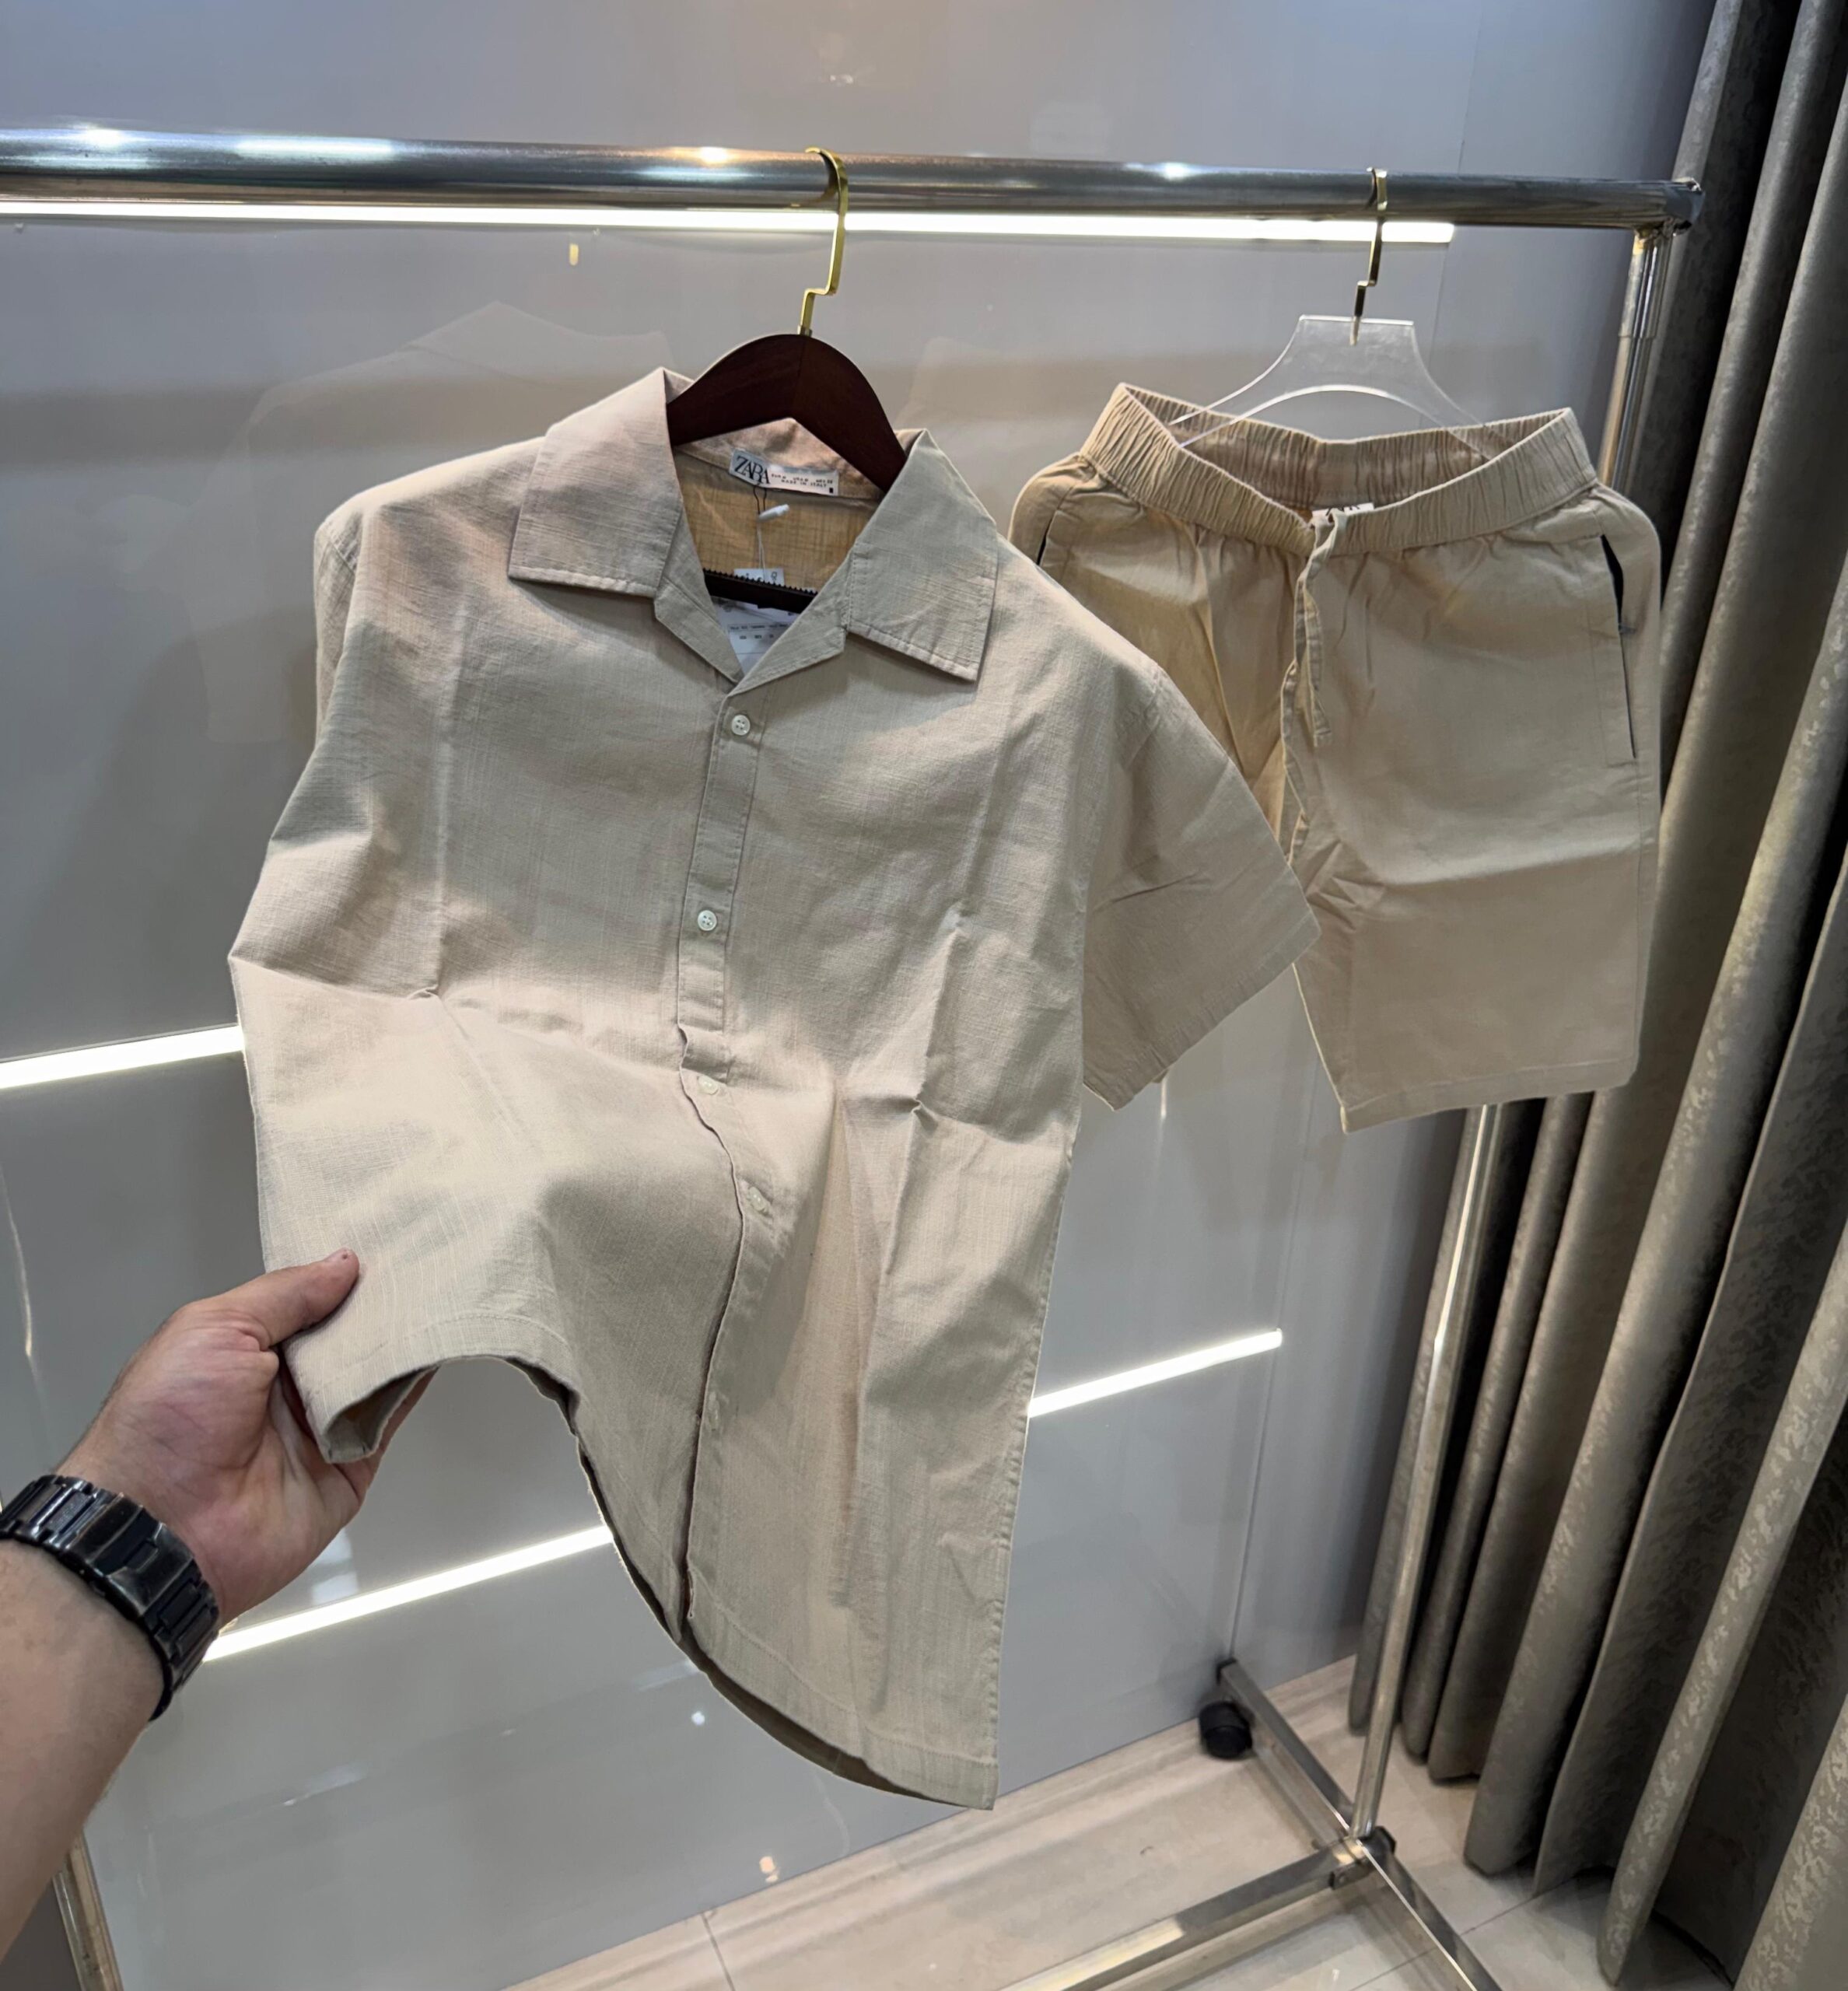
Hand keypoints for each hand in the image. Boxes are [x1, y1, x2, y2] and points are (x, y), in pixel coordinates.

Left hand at [60, 1252, 424, 1621]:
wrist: (167, 1529)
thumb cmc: (171, 1418)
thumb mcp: (214, 1331)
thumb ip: (284, 1296)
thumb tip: (346, 1263)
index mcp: (244, 1348)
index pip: (305, 1300)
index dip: (341, 1270)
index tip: (388, 1233)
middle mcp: (285, 1384)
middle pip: (346, 1332)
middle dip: (381, 1297)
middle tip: (429, 1251)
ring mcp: (322, 1423)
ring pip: (376, 1368)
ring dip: (406, 1333)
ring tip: (447, 1283)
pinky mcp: (354, 1462)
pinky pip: (391, 1414)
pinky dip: (415, 1381)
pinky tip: (442, 1338)